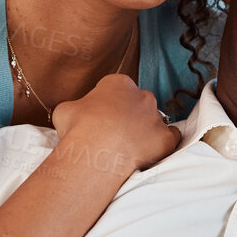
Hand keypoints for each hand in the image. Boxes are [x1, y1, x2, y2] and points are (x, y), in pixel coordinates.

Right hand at [50, 73, 179, 178]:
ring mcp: (156, 116)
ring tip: (126, 147)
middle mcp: (142, 95)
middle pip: (137, 103)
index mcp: (118, 83)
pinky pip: (171, 137)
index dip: (106, 103)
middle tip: (113, 133)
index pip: (115, 88)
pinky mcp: (166, 138)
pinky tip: (150, 151)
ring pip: (153, 120)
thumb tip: (75, 113)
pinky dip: (163, 143)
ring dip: (143, 130)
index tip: (100, 117)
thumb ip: (76, 106)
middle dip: (127, 115)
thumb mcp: (65, 109)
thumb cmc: (78, 129)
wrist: (96, 152)